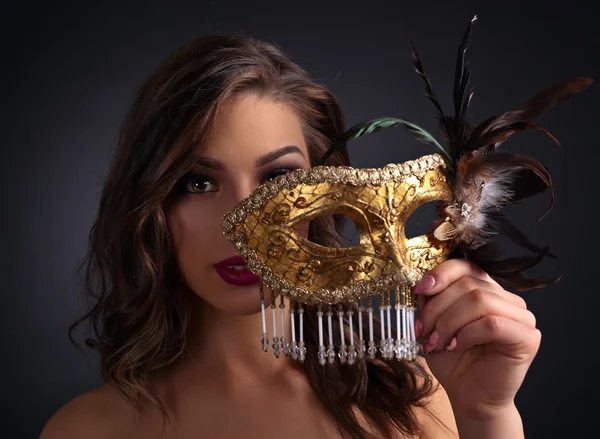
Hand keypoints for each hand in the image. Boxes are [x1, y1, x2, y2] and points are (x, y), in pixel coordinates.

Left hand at [413, 258, 540, 420]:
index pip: (465, 266)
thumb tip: (423, 283)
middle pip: (468, 285)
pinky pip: (492, 324)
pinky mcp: (528, 337)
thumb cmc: (453, 360)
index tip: (419, 290)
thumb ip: (432, 300)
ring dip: (449, 321)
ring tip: (435, 342)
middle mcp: (507, 298)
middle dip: (437, 308)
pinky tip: (455, 347)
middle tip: (421, 330)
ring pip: (479, 301)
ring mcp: (522, 316)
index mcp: (485, 289)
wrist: (470, 397)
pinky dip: (467, 334)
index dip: (440, 274)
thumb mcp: (434, 323)